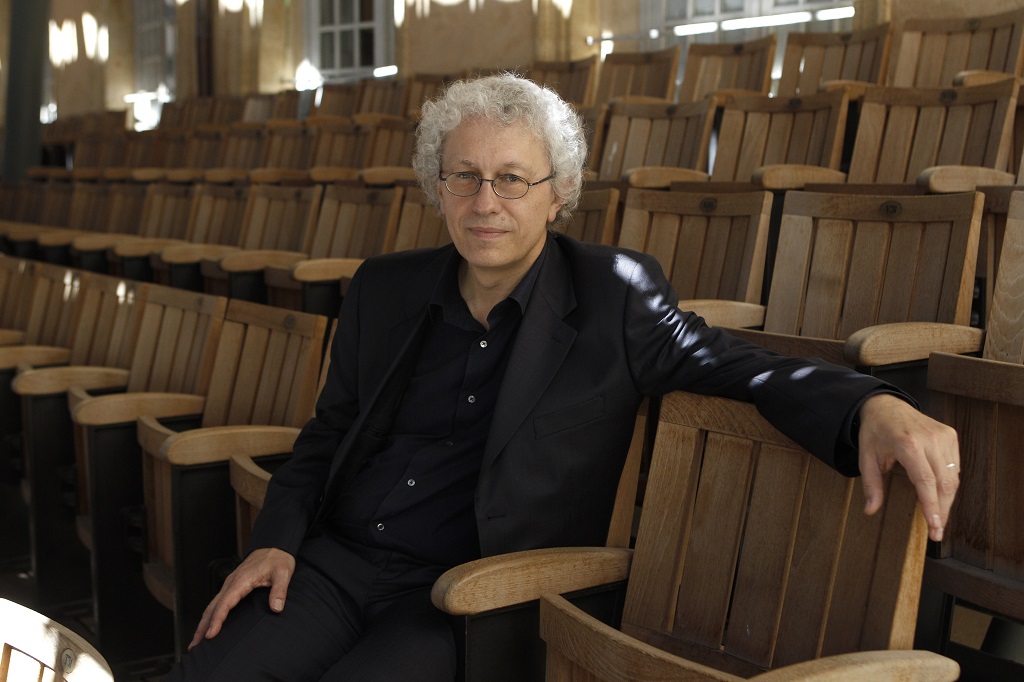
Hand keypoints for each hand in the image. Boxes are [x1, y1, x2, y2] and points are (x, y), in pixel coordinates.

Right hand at [188, 547, 295, 649]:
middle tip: (195, 645)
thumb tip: (276, 608)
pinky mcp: (232, 587)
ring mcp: (230, 585)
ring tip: (196, 641)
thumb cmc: (277, 561)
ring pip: (212, 605)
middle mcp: (231, 583)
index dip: (217, 619)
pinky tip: (208, 624)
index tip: (210, 634)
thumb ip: (279, 590)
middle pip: (212, 607)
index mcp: (241, 581)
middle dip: (202, 626)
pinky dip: (210, 615)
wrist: (274, 548)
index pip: (225, 603)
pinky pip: (217, 602)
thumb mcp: (283, 573)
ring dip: (203, 623)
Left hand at [856, 394, 959, 541]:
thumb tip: (870, 510)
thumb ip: (871, 485)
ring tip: (937, 519)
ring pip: (953, 477)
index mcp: (908, 444)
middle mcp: (930, 439)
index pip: (926, 480)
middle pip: (944, 483)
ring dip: (947, 500)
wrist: (885, 405)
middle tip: (936, 532)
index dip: (932, 506)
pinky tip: (940, 496)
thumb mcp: (866, 458)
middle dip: (942, 510)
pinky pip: (954, 467)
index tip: (935, 526)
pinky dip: (949, 484)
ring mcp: (943, 436)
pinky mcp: (951, 435)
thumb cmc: (875, 432)